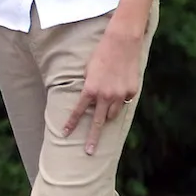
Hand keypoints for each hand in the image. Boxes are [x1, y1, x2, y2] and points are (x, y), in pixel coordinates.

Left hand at [65, 20, 144, 154]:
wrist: (122, 43)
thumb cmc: (101, 54)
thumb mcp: (88, 71)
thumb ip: (89, 88)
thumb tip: (90, 101)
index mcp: (90, 89)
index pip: (78, 111)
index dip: (71, 123)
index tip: (64, 134)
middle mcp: (105, 95)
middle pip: (98, 122)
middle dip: (93, 138)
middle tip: (88, 151)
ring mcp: (120, 95)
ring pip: (112, 114)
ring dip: (107, 116)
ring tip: (104, 116)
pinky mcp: (132, 92)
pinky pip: (123, 102)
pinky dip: (119, 100)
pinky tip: (118, 89)